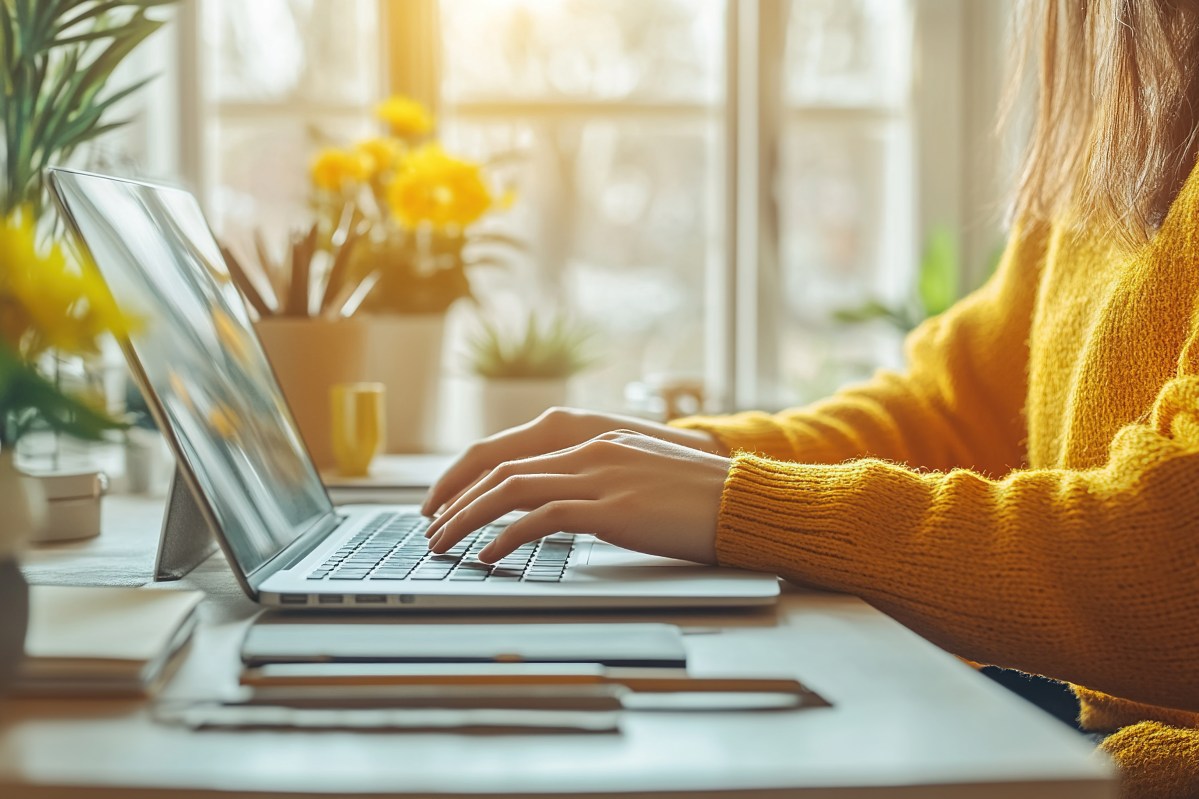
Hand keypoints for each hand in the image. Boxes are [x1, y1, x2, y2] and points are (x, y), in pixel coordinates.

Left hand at [421, 407, 725, 516]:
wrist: (744, 501)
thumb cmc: (698, 498)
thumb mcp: (640, 476)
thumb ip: (599, 479)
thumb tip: (560, 504)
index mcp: (594, 438)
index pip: (510, 451)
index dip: (468, 476)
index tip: (444, 502)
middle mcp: (590, 449)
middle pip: (500, 468)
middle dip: (455, 500)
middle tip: (429, 528)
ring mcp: (600, 476)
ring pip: (510, 490)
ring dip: (467, 519)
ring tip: (443, 545)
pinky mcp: (611, 508)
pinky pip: (540, 520)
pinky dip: (504, 538)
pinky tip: (487, 557)